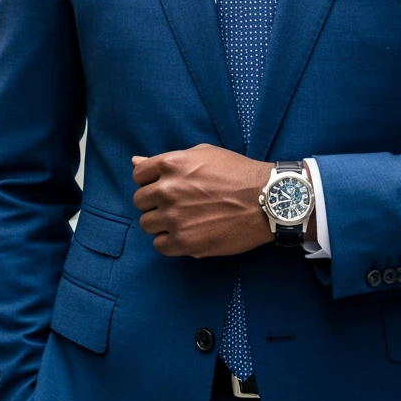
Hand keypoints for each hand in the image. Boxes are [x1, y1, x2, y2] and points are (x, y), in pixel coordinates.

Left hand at [131, 144, 272, 257]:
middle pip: (140, 201)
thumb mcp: (202, 154)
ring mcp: (174, 218)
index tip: (163, 186)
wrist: (266, 200)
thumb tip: (135, 161)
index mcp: (171, 165)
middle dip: (154, 202)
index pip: (139, 175)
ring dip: (160, 223)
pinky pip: (159, 245)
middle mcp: (168, 190)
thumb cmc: (237, 173)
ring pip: (147, 224)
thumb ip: (167, 160)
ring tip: (183, 219)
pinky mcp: (184, 242)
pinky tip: (186, 234)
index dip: (150, 181)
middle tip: (177, 204)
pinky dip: (169, 242)